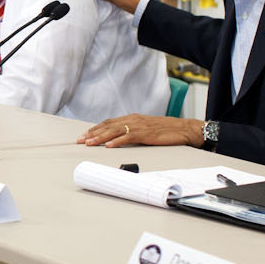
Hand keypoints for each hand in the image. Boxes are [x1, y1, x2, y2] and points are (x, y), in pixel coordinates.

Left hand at [78, 114, 203, 147]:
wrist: (184, 128)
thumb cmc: (166, 130)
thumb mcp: (145, 129)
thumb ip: (132, 131)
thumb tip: (118, 139)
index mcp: (132, 118)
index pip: (109, 122)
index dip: (95, 128)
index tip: (84, 135)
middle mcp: (133, 119)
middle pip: (108, 125)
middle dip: (92, 133)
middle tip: (80, 140)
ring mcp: (139, 126)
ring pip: (115, 130)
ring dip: (100, 137)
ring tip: (89, 143)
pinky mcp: (146, 133)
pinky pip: (128, 136)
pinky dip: (117, 141)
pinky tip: (109, 145)